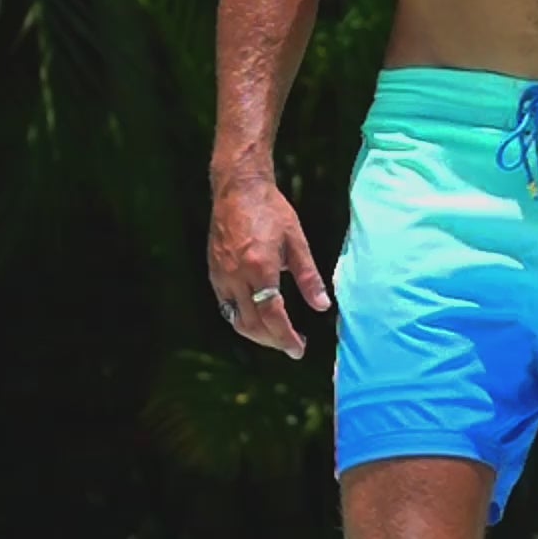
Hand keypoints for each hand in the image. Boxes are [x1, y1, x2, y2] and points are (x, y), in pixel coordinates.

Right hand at [207, 175, 329, 359]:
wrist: (238, 189)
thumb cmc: (271, 210)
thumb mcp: (297, 242)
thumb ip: (309, 277)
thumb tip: (323, 306)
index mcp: (260, 268)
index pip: (272, 316)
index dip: (286, 337)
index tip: (299, 349)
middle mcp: (236, 276)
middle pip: (253, 324)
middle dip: (273, 341)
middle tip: (292, 345)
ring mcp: (221, 276)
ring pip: (236, 320)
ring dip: (258, 334)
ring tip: (278, 335)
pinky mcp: (214, 273)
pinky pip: (227, 307)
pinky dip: (243, 319)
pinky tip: (258, 318)